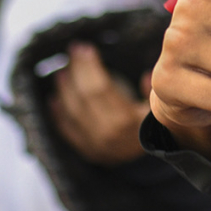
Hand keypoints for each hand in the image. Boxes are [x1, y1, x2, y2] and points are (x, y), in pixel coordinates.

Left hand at [51, 41, 150, 164]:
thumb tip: (147, 74)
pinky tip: (53, 100)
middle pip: (84, 96)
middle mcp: (108, 132)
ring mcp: (95, 143)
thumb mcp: (157, 110)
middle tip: (71, 53)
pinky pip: (68, 131)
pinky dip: (59, 115)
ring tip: (60, 73)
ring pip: (72, 112)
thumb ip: (152, 92)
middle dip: (76, 71)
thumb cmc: (151, 128)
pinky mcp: (87, 151)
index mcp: (126, 119)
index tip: (84, 48)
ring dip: (63, 90)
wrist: (146, 163)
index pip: (100, 87)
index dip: (89, 66)